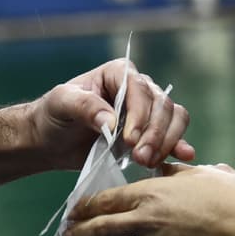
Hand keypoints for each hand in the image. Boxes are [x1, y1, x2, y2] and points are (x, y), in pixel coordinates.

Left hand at [28, 57, 193, 170]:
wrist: (51, 140)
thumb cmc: (54, 115)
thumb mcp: (62, 104)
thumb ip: (85, 107)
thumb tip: (111, 122)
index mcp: (118, 73)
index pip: (140, 88)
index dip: (139, 114)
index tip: (128, 139)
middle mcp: (138, 89)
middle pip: (162, 105)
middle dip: (155, 132)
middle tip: (140, 157)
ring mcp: (147, 112)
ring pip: (174, 118)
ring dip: (166, 141)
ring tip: (148, 162)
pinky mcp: (149, 134)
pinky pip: (174, 135)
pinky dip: (179, 145)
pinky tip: (183, 156)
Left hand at [62, 162, 234, 235]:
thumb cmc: (228, 194)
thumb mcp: (198, 172)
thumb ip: (173, 171)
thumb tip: (162, 166)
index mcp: (150, 192)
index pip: (106, 200)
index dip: (85, 206)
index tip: (73, 210)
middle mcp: (146, 220)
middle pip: (103, 229)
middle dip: (81, 233)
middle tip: (69, 235)